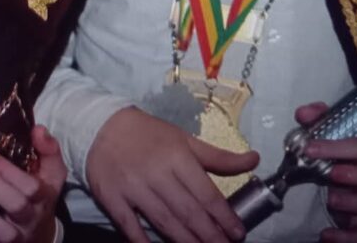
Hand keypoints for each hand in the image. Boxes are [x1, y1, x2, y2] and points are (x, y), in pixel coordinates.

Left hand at [0, 126, 65, 242]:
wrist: (39, 230)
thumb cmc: (41, 190)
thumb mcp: (51, 169)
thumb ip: (48, 147)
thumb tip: (37, 129)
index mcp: (44, 196)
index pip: (32, 186)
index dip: (9, 170)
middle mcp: (32, 218)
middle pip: (16, 204)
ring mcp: (17, 236)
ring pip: (0, 227)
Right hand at [86, 107, 257, 242]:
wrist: (101, 126)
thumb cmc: (149, 135)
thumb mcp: (184, 139)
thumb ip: (218, 156)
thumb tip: (255, 159)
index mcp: (177, 156)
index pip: (206, 193)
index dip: (224, 217)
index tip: (238, 233)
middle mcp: (157, 173)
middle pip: (188, 212)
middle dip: (210, 235)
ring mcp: (134, 187)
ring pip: (164, 222)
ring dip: (186, 242)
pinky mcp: (113, 198)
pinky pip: (130, 226)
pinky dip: (143, 242)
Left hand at [296, 102, 356, 242]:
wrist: (352, 176)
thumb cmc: (344, 152)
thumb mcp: (332, 131)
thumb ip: (318, 119)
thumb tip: (302, 114)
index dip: (337, 148)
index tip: (311, 149)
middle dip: (355, 176)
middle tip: (330, 174)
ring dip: (355, 204)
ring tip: (331, 200)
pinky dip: (348, 238)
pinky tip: (327, 235)